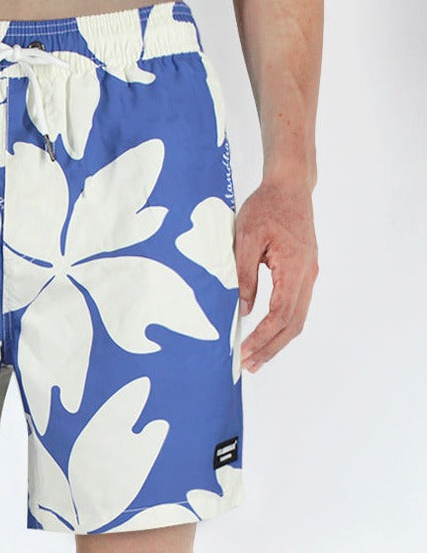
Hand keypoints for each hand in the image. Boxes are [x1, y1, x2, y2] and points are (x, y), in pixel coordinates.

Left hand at [235, 172, 318, 371]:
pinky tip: (267, 334)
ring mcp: (309, 274)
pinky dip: (282, 325)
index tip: (243, 352)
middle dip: (271, 348)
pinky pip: (296, 306)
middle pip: (294, 324)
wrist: (290, 186)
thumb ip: (243, 274)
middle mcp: (307, 275)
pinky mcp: (304, 272)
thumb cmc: (266, 207)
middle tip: (249, 366)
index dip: (262, 337)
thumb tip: (243, 309)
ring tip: (256, 358)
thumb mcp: (245, 237)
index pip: (280, 314)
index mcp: (294, 267)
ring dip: (277, 340)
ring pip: (297, 318)